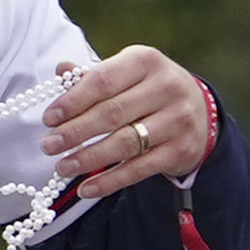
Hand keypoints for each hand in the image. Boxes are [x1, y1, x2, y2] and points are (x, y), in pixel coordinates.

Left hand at [36, 46, 216, 200]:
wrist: (200, 112)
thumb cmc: (149, 89)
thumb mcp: (127, 73)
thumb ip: (95, 74)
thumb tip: (61, 70)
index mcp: (146, 61)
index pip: (103, 80)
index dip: (73, 101)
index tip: (49, 118)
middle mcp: (166, 87)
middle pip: (112, 113)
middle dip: (75, 132)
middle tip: (48, 146)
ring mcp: (177, 120)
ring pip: (125, 143)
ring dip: (89, 158)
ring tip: (62, 168)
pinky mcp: (180, 150)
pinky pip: (139, 169)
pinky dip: (110, 181)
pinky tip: (86, 188)